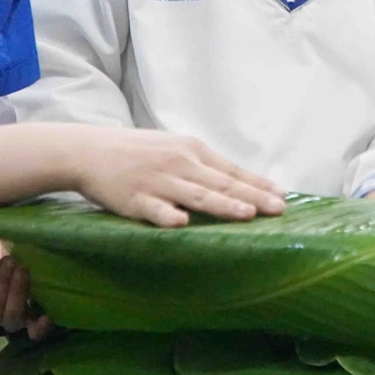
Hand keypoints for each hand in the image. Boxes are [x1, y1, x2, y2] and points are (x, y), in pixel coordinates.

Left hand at [0, 236, 52, 339]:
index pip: (36, 333)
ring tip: (11, 262)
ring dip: (3, 287)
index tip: (47, 316)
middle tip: (24, 269)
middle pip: (14, 320)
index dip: (40, 329)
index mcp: (31, 316)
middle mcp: (11, 320)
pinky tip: (0, 264)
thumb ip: (47, 278)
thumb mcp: (40, 266)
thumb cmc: (27, 256)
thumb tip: (59, 275)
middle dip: (18, 294)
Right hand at [71, 129, 285, 227]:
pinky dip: (168, 216)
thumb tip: (240, 186)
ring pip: (196, 196)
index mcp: (193, 151)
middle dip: (253, 197)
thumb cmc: (140, 153)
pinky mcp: (134, 199)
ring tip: (247, 215)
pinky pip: (155, 210)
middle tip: (279, 209)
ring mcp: (158, 182)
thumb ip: (205, 168)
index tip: (284, 196)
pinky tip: (182, 223)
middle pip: (222, 184)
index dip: (259, 184)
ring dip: (223, 205)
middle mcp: (180, 164)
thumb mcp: (176, 150)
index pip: (233, 171)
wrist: (91, 150)